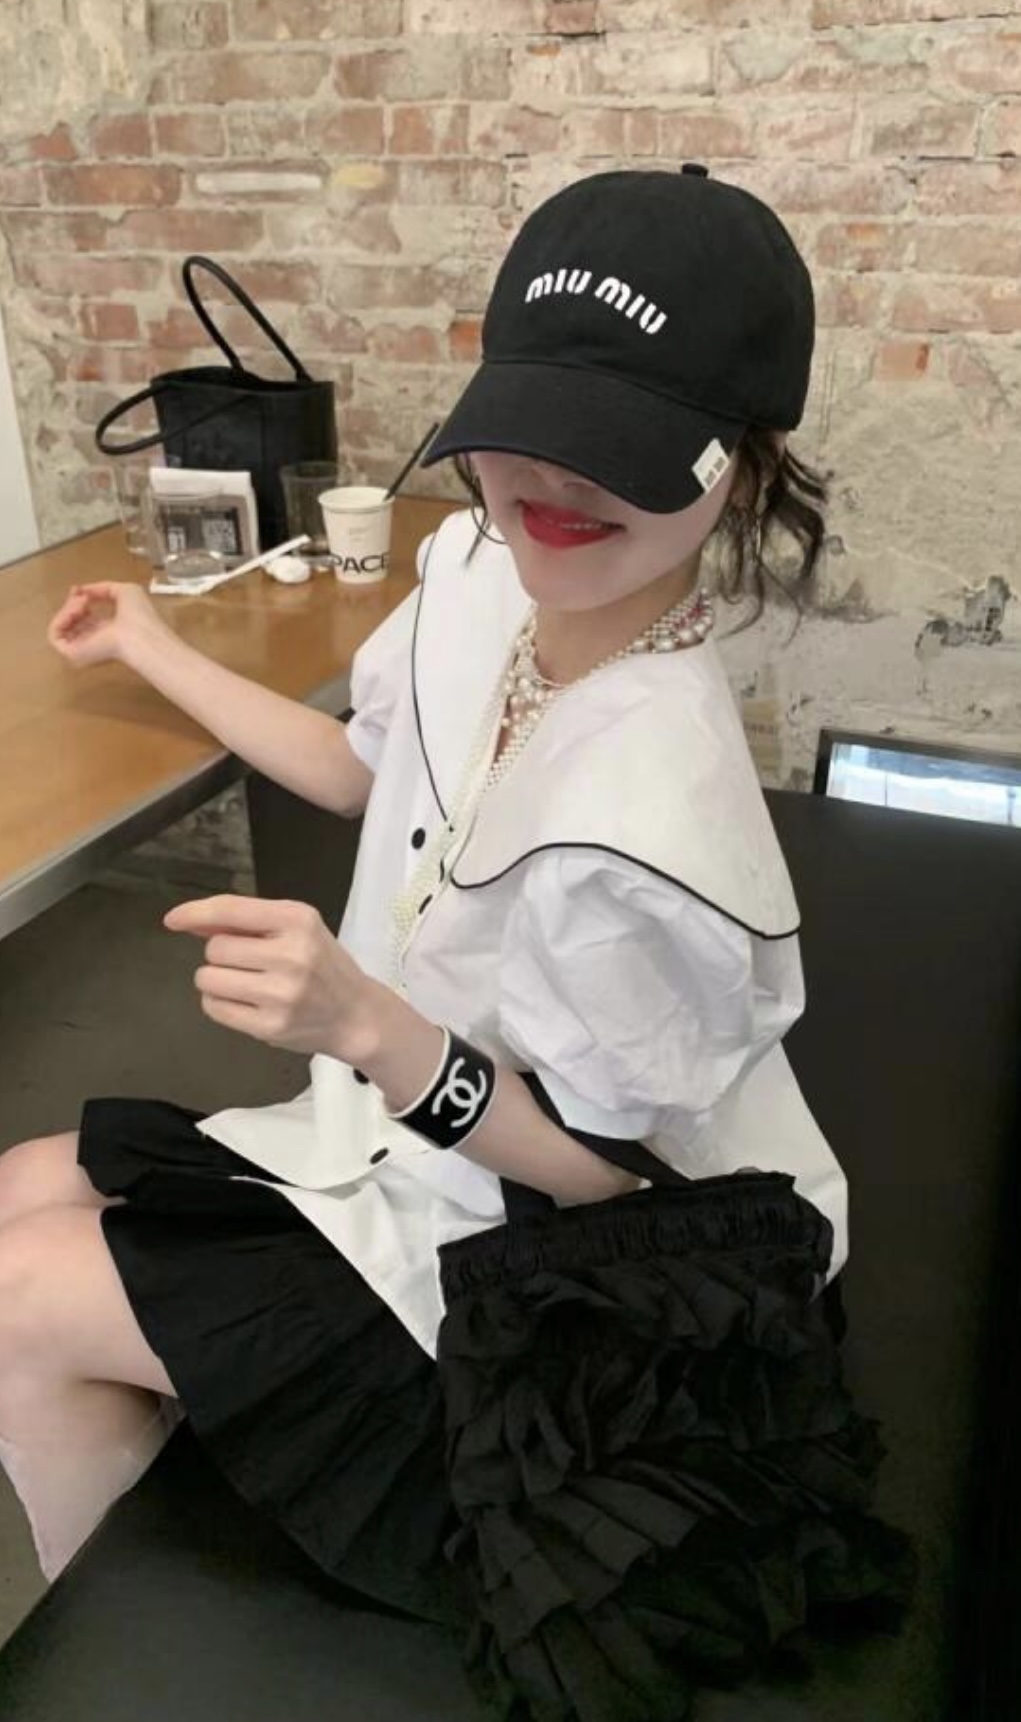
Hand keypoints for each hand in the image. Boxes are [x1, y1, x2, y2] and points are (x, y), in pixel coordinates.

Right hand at [48, 581, 169, 669]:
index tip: (79, 590)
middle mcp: (94, 641)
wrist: (140, 634)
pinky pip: (54, 635)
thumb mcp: (123, 591)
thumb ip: (102, 588)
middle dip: (72, 604)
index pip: (84, 618)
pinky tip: (76, 610)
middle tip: (82, 597)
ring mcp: (83, 649)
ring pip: (61, 628)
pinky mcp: (73, 654)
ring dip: (66, 610)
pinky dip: (60, 618)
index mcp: (108, 630)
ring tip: (81, 603)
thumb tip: (82, 590)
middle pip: (71, 622)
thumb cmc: (139, 615)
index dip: (78, 601)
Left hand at [164, 895, 380, 1061]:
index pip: (230, 910)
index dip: (195, 913)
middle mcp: (291, 955)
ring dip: (216, 979)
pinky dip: (219, 1002)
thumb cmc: (323, 966)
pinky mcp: (269, 1027)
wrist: (356, 1015)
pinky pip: (214, 1007)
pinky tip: (244, 1002)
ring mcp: (280, 994)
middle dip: (222, 954)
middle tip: (250, 963)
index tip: (173, 920)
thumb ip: (247, 921)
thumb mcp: (296, 929)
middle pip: (215, 947)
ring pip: (208, 978)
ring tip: (245, 983)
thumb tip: (191, 921)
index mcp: (298, 920)